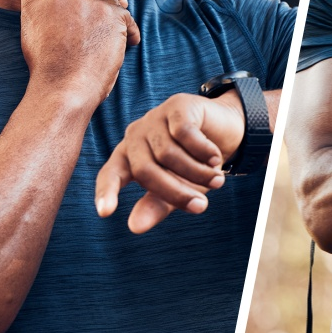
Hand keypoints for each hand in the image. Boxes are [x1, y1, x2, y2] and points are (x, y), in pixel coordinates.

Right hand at [9, 0, 140, 108]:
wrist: (66, 88)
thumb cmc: (50, 64)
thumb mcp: (36, 28)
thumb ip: (51, 4)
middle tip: (86, 22)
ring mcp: (89, 1)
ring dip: (109, 14)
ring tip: (97, 40)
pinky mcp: (114, 13)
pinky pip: (124, 17)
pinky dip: (123, 33)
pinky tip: (117, 46)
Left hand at [94, 92, 246, 232]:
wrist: (225, 131)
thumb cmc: (196, 164)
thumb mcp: (178, 188)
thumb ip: (156, 206)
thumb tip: (134, 227)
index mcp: (128, 157)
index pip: (110, 175)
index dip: (106, 192)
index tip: (105, 212)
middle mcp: (136, 135)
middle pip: (146, 170)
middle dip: (176, 192)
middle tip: (201, 206)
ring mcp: (154, 118)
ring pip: (168, 154)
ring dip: (197, 173)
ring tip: (217, 182)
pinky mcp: (176, 105)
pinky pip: (185, 133)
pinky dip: (204, 151)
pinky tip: (216, 158)